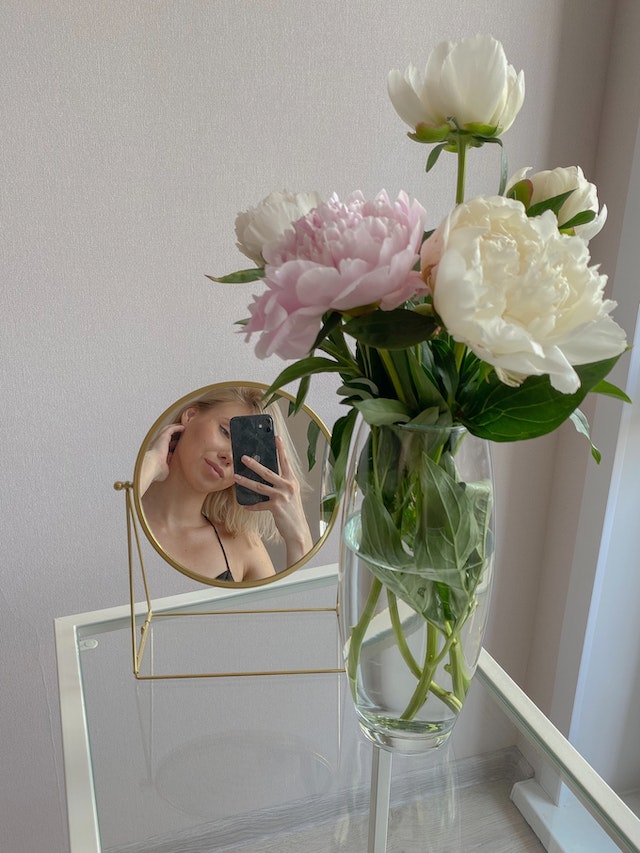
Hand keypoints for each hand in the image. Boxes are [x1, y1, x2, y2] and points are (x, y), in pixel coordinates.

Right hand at [138, 423, 184, 494]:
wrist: (152, 466)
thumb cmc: (157, 470)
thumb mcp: (166, 469)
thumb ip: (169, 467)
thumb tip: (171, 468)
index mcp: (157, 452)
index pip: (166, 445)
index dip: (173, 444)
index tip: (180, 444)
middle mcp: (157, 444)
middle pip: (166, 436)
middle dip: (174, 433)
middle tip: (182, 432)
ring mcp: (159, 440)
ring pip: (168, 430)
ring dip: (175, 427)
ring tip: (183, 427)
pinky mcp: (163, 437)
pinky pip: (171, 429)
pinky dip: (177, 427)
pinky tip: (184, 428)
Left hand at [234, 436, 312, 565]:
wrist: (298, 530)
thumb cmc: (292, 511)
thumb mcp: (291, 494)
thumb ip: (281, 484)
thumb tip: (266, 476)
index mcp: (292, 481)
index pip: (285, 462)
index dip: (280, 449)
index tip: (276, 438)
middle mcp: (288, 486)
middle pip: (267, 472)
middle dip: (254, 464)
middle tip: (243, 457)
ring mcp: (282, 496)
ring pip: (260, 486)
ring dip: (246, 481)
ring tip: (236, 477)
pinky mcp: (276, 507)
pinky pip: (259, 504)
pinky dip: (251, 505)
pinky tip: (244, 505)